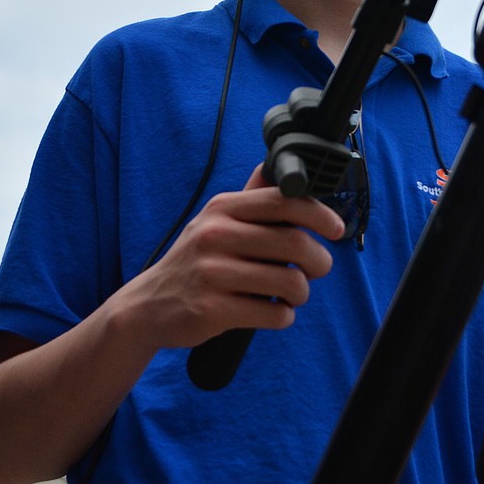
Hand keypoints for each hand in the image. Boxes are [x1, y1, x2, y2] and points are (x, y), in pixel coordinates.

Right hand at [121, 164, 345, 348]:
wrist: (147, 306)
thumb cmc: (193, 263)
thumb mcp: (213, 222)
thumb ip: (248, 200)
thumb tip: (274, 168)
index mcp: (221, 210)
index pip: (282, 201)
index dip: (319, 214)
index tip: (336, 228)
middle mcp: (214, 236)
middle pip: (294, 243)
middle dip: (319, 261)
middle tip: (318, 269)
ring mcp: (211, 274)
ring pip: (289, 282)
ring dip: (301, 293)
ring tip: (291, 294)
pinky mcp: (212, 310)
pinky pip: (273, 314)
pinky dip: (283, 316)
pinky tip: (272, 311)